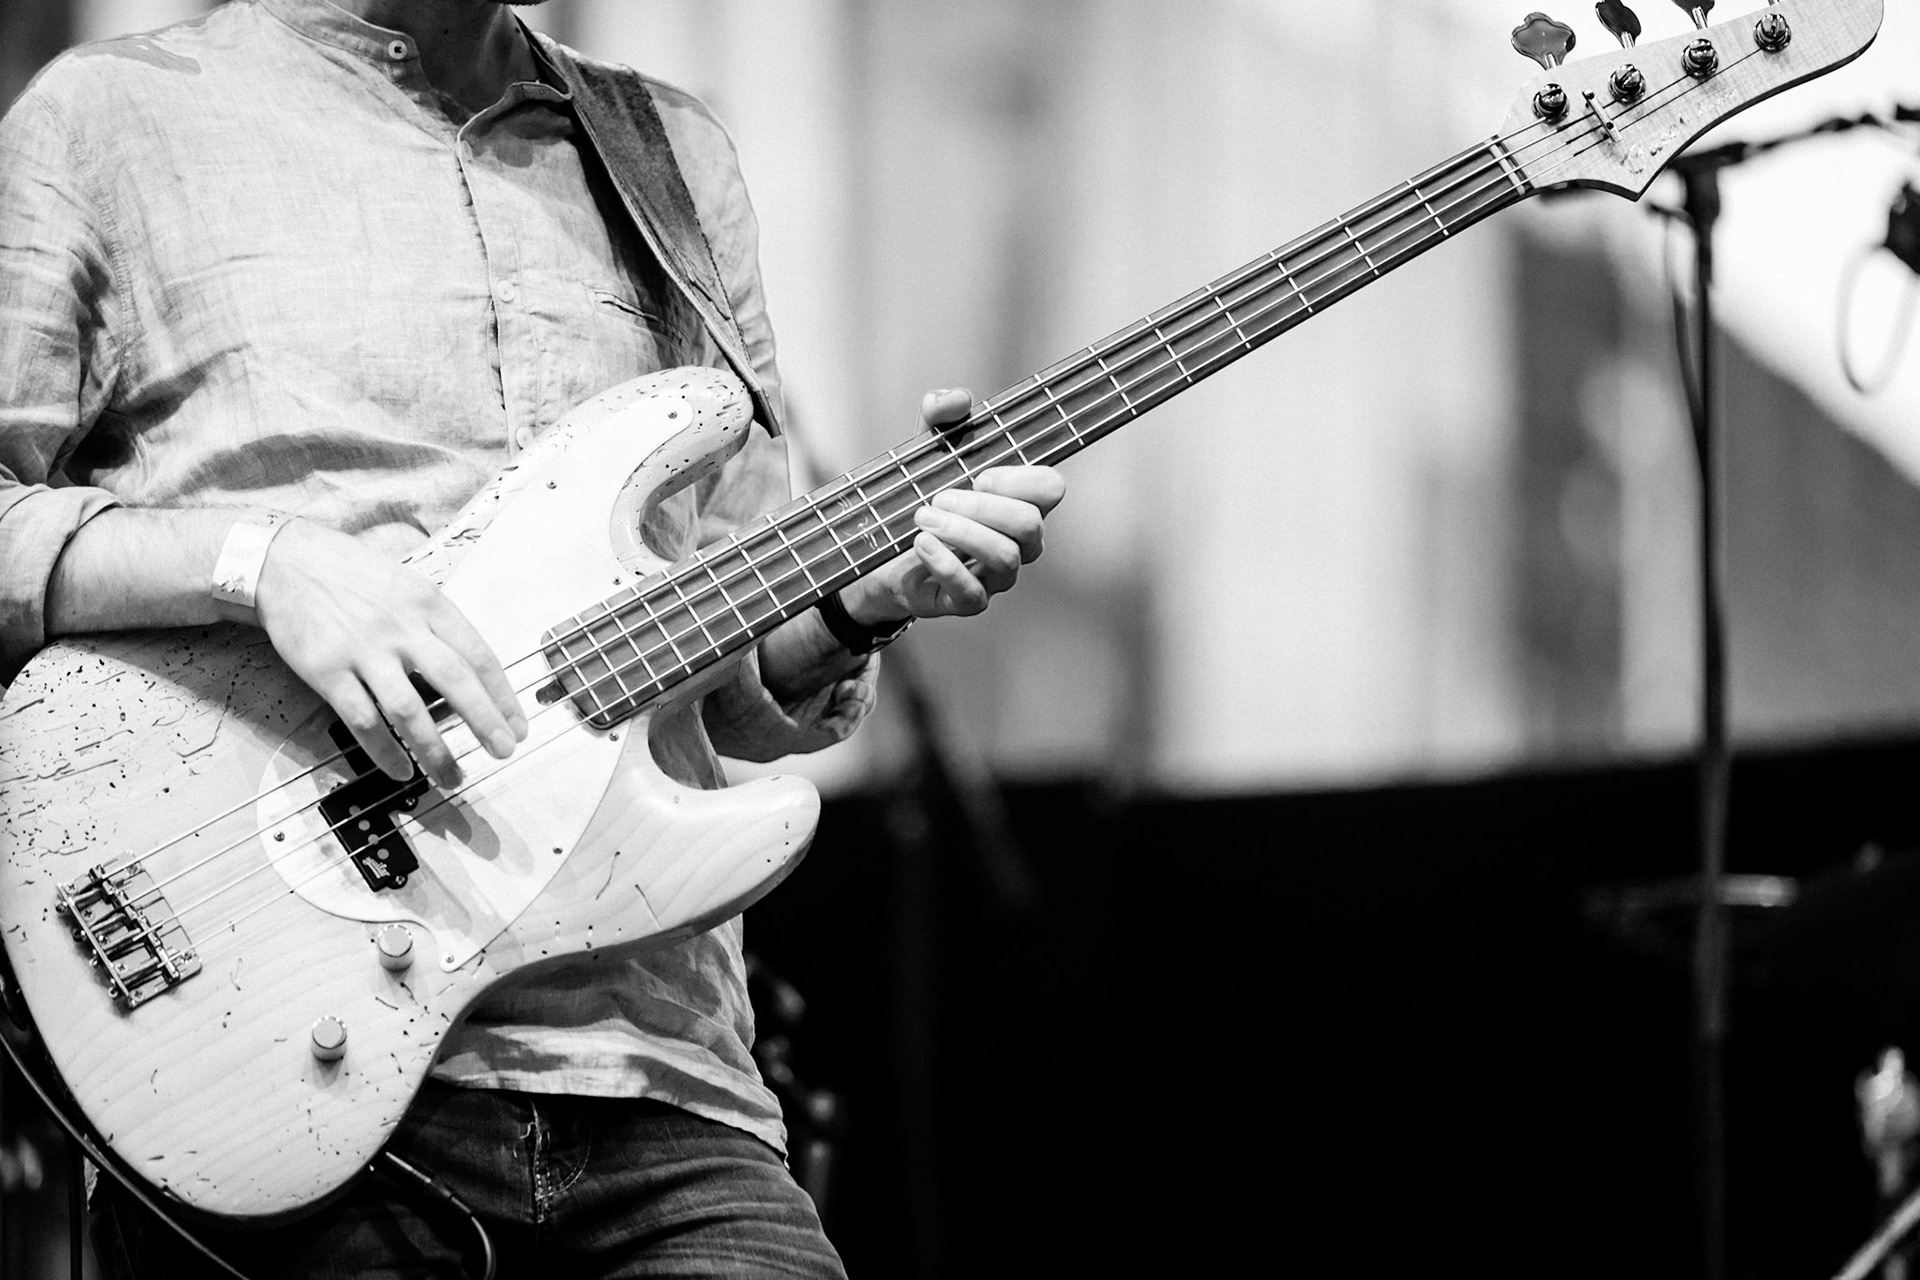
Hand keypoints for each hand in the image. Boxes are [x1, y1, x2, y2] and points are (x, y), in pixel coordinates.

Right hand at [254, 521, 527, 788]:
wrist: (285, 561)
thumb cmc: (354, 574)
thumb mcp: (408, 584)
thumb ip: (438, 623)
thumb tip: (473, 668)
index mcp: (429, 604)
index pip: (479, 655)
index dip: (502, 695)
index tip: (517, 725)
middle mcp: (402, 628)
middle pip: (455, 681)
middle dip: (485, 721)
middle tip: (503, 751)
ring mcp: (364, 651)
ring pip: (409, 710)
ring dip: (435, 750)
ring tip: (454, 778)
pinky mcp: (327, 671)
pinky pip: (362, 719)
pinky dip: (384, 750)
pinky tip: (401, 770)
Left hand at [838, 387, 1065, 625]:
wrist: (879, 550)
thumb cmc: (919, 496)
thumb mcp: (924, 450)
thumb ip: (939, 416)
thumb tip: (958, 399)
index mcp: (1018, 500)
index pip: (1050, 489)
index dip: (1020, 480)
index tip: (980, 474)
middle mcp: (1018, 541)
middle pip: (1029, 524)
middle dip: (982, 506)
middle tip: (939, 497)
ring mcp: (996, 575)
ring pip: (1006, 558)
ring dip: (962, 532)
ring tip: (923, 516)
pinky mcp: (969, 601)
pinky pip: (972, 593)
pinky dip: (945, 564)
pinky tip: (921, 543)